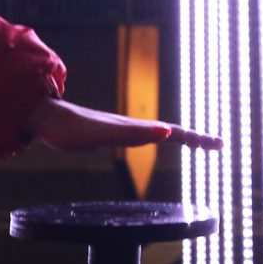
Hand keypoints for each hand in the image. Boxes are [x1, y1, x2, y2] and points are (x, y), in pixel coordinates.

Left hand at [21, 96, 222, 153]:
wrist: (44, 119)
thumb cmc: (71, 130)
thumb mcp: (104, 136)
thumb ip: (133, 134)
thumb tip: (167, 133)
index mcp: (134, 128)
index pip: (173, 132)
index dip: (196, 138)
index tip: (218, 143)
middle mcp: (130, 126)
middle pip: (171, 130)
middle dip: (195, 137)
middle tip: (217, 144)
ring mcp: (120, 129)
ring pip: (158, 131)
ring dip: (180, 136)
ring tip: (196, 141)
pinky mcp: (109, 133)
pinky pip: (144, 135)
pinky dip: (159, 138)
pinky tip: (156, 140)